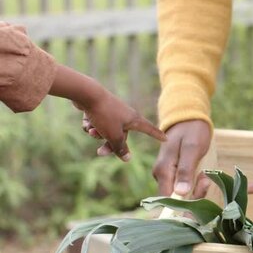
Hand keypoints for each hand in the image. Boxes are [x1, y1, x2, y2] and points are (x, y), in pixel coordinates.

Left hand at [50, 65, 165, 160]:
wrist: (87, 94)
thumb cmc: (105, 115)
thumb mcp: (113, 135)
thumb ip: (120, 148)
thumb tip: (128, 159)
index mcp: (134, 120)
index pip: (150, 130)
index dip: (157, 135)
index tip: (166, 139)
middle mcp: (126, 116)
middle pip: (121, 136)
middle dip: (109, 144)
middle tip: (99, 153)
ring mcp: (113, 112)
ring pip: (107, 131)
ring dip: (98, 134)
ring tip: (91, 130)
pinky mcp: (100, 109)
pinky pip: (98, 123)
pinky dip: (92, 125)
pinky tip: (86, 121)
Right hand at [152, 120, 211, 197]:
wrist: (188, 119)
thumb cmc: (192, 131)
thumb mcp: (192, 149)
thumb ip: (185, 170)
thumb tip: (180, 193)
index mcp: (163, 171)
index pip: (166, 200)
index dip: (183, 205)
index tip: (200, 194)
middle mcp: (161, 176)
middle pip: (175, 200)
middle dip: (194, 195)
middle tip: (206, 180)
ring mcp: (167, 176)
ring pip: (181, 195)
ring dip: (197, 189)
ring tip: (206, 174)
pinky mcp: (174, 175)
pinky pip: (184, 187)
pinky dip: (196, 184)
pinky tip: (203, 174)